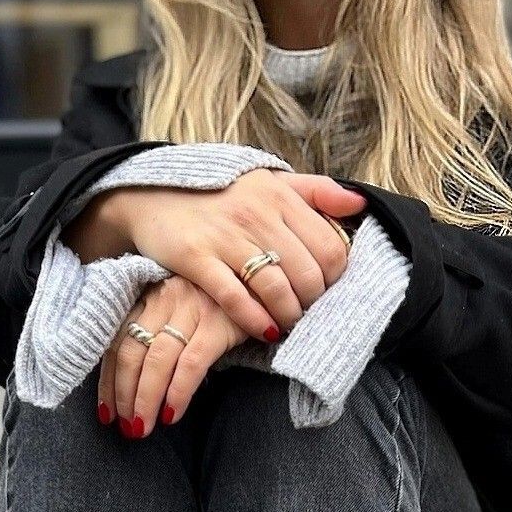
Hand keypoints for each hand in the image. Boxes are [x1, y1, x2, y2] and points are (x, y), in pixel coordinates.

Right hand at [75, 170, 366, 343]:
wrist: (152, 193)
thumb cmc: (220, 193)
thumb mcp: (269, 181)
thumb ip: (316, 191)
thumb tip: (359, 202)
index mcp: (280, 195)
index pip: (330, 247)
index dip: (334, 278)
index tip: (325, 291)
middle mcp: (257, 214)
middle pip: (307, 274)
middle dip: (312, 303)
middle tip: (306, 315)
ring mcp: (226, 236)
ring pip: (276, 288)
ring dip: (288, 317)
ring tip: (286, 326)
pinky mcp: (195, 257)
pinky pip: (235, 297)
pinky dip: (254, 319)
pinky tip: (263, 330)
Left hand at [100, 275, 244, 432]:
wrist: (269, 285)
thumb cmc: (226, 304)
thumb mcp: (185, 309)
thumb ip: (163, 333)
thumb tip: (138, 383)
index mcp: (152, 295)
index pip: (118, 342)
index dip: (109, 381)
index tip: (106, 411)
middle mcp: (165, 298)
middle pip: (131, 353)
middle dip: (123, 395)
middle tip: (124, 426)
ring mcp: (190, 308)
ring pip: (156, 361)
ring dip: (145, 399)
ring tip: (142, 428)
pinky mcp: (217, 322)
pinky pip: (190, 364)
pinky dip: (177, 392)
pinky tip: (172, 414)